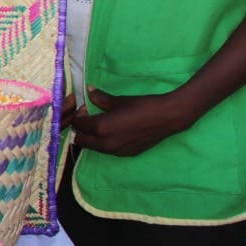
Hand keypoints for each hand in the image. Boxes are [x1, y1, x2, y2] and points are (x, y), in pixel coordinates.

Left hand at [68, 87, 195, 157]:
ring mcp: (116, 151)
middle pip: (81, 140)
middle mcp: (105, 143)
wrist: (167, 117)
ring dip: (92, 137)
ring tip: (103, 124)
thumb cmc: (142, 106)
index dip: (80, 115)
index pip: (78, 125)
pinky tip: (115, 131)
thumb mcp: (118, 100)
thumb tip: (89, 90)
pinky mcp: (126, 154)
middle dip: (82, 129)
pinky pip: (107, 150)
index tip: (87, 108)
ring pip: (93, 147)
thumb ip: (100, 98)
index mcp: (101, 128)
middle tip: (91, 118)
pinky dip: (104, 142)